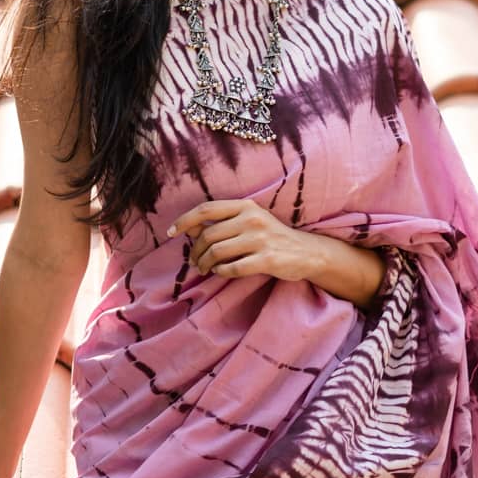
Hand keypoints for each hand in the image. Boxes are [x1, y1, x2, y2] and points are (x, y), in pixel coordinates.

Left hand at [168, 198, 310, 281]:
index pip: (206, 209)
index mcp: (246, 206)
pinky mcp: (267, 259)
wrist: (306, 252)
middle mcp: (252, 219)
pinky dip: (221, 271)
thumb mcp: (248, 222)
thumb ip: (221, 223)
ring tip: (204, 268)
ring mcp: (261, 239)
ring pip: (217, 252)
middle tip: (194, 261)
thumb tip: (188, 227)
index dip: (184, 221)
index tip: (170, 233)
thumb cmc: (271, 236)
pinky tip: (221, 271)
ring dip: (205, 263)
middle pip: (208, 235)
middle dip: (195, 251)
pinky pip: (232, 268)